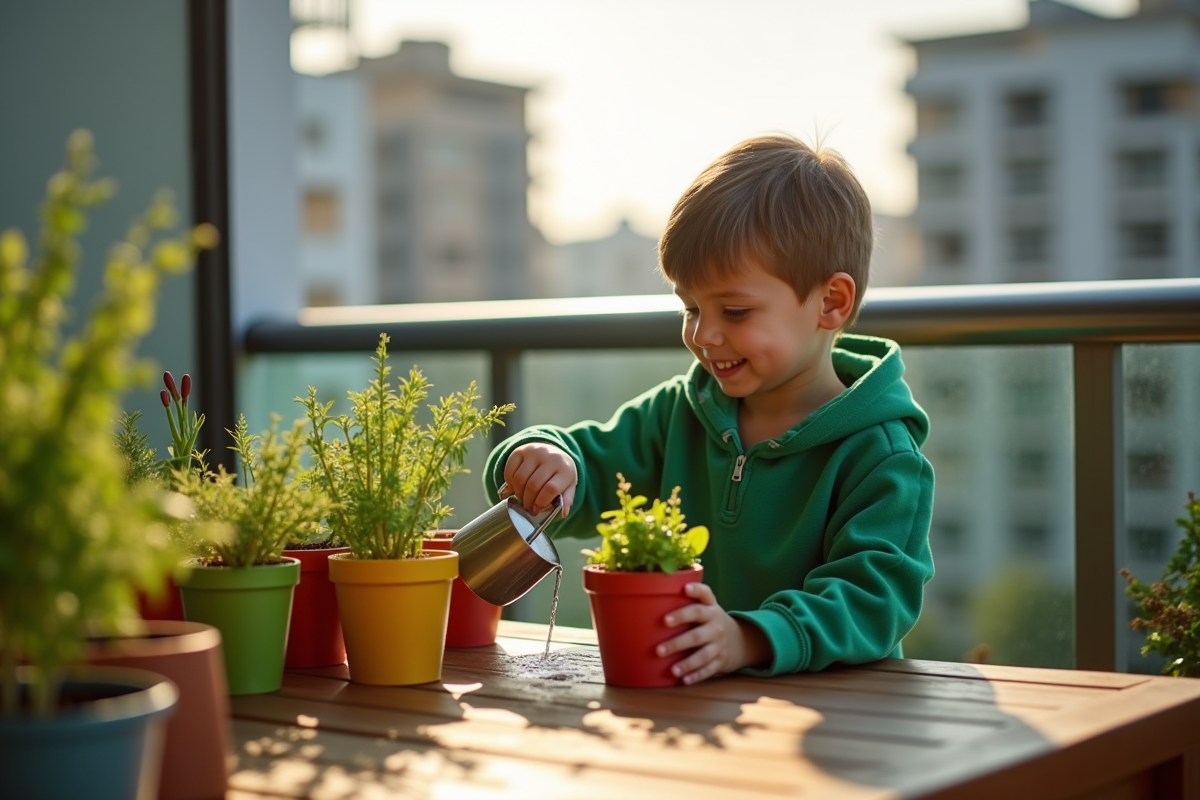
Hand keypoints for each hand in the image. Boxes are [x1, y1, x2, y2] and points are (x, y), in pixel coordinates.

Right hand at [502, 442, 576, 516]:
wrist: (553, 453)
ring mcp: (535, 452)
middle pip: (533, 485)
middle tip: (528, 507)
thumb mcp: (569, 486)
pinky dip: (510, 483)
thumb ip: (566, 499)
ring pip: (520, 478)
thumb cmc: (560, 474)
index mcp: (565, 469)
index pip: (551, 488)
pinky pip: (510, 471)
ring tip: (522, 498)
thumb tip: (564, 513)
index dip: (541, 502)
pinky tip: (516, 487)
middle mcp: (550, 457)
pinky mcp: (521, 450)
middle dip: (528, 501)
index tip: (537, 509)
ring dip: (518, 493)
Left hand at [656, 583, 770, 684]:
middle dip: (678, 642)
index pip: (705, 596)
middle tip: (658, 649)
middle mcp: (716, 625)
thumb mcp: (705, 607)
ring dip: (687, 663)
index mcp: (710, 608)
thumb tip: (648, 597)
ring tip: (672, 670)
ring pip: (703, 655)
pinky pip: (709, 669)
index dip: (696, 591)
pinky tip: (684, 680)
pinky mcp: (721, 660)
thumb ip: (685, 602)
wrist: (740, 639)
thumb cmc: (709, 620)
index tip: (684, 589)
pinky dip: (697, 675)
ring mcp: (719, 644)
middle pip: (697, 633)